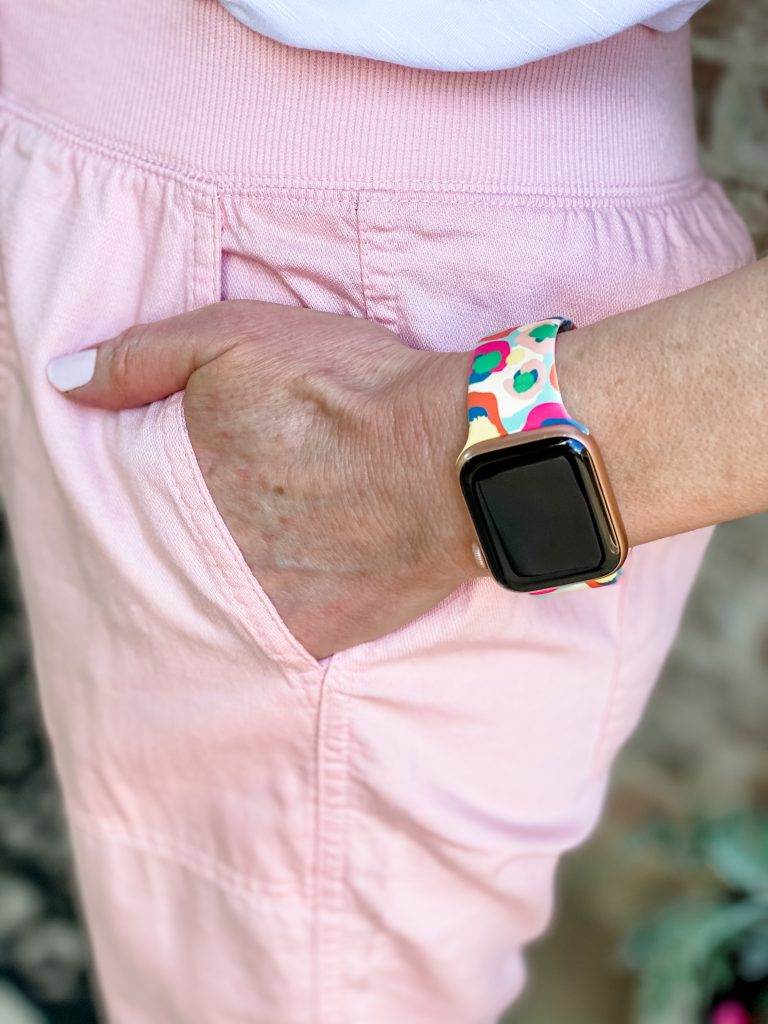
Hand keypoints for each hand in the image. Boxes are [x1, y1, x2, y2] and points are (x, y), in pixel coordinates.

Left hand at [46, 302, 476, 656]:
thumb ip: (143, 355)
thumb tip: (64, 381)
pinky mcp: (310, 634)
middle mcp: (207, 549)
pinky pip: (277, 630)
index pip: (134, 492)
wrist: (454, 456)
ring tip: (284, 538)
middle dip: (204, 526)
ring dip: (241, 568)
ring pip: (222, 591)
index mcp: (182, 478)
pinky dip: (285, 605)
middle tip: (252, 504)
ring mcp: (257, 600)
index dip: (162, 479)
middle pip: (177, 545)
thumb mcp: (238, 336)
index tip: (200, 468)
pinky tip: (311, 573)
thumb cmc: (351, 390)